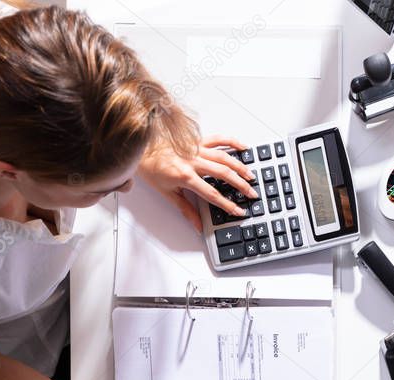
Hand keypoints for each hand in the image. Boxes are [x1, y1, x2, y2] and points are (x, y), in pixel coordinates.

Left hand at [137, 135, 258, 231]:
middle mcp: (193, 161)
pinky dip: (232, 142)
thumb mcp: (168, 194)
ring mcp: (196, 149)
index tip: (238, 211)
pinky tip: (244, 148)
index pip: (212, 194)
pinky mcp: (197, 140)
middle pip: (224, 174)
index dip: (227, 204)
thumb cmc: (151, 170)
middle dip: (241, 186)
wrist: (140, 149)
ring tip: (252, 176)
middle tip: (252, 194)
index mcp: (186, 177)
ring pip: (225, 157)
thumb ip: (186, 210)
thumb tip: (197, 225)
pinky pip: (218, 139)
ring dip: (240, 167)